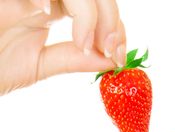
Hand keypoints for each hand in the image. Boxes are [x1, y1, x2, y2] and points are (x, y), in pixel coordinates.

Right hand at [0, 0, 125, 94]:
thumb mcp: (40, 65)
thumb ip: (74, 60)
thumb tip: (110, 62)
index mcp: (51, 9)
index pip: (94, 7)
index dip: (113, 26)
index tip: (118, 55)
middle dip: (109, 18)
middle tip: (111, 50)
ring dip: (89, 11)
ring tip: (86, 44)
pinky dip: (58, 3)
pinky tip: (57, 19)